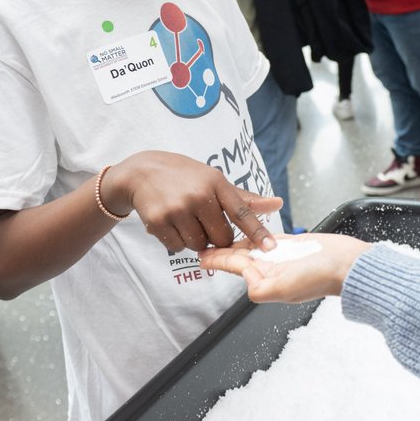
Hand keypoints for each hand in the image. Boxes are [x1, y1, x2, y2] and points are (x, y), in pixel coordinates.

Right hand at [101, 152, 281, 252]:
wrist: (141, 172)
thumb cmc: (185, 177)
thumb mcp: (214, 179)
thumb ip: (244, 198)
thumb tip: (277, 204)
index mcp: (216, 183)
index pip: (241, 212)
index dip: (257, 231)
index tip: (270, 247)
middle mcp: (198, 195)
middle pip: (221, 238)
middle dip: (216, 237)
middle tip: (204, 221)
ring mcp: (177, 209)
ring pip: (199, 245)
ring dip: (195, 240)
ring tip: (185, 219)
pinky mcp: (158, 221)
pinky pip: (177, 248)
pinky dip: (176, 241)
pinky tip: (170, 222)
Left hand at [199, 233, 371, 302]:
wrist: (348, 264)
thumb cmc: (322, 277)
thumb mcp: (285, 289)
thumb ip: (261, 289)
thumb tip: (246, 282)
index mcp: (266, 281)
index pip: (236, 267)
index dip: (218, 260)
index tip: (202, 255)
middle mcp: (270, 270)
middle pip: (240, 256)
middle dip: (222, 249)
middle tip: (203, 240)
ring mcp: (280, 257)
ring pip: (251, 245)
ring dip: (235, 239)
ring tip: (219, 230)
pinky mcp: (291, 245)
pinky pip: (266, 237)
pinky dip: (254, 231)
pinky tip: (245, 226)